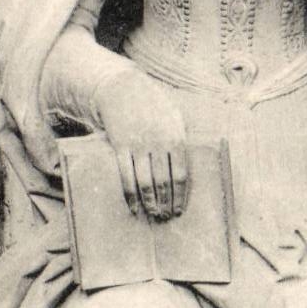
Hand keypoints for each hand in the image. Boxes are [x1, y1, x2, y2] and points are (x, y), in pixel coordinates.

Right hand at [95, 72, 188, 219]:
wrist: (123, 90)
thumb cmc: (153, 106)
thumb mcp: (174, 119)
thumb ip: (180, 142)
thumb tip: (186, 169)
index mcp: (175, 138)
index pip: (181, 175)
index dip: (180, 196)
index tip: (179, 210)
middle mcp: (158, 144)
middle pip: (164, 182)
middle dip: (166, 203)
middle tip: (166, 217)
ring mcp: (138, 145)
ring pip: (145, 182)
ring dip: (150, 202)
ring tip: (153, 214)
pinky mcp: (120, 146)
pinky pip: (126, 176)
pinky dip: (130, 194)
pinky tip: (133, 206)